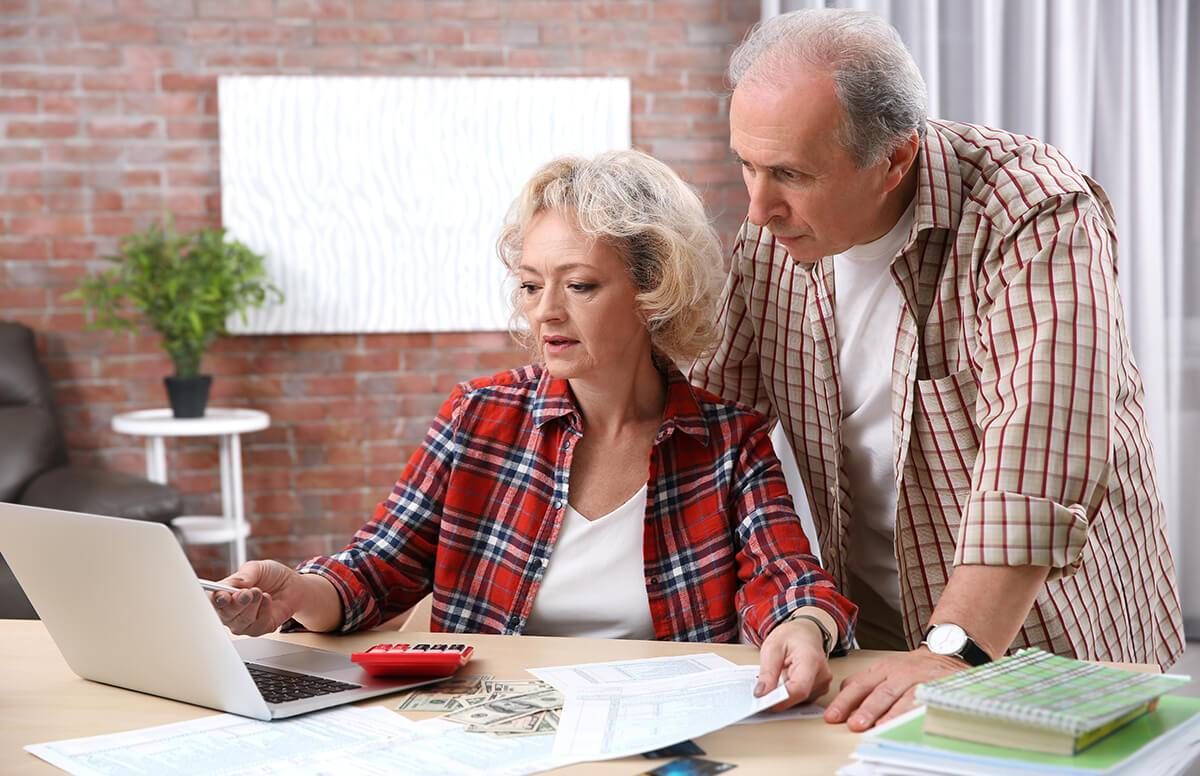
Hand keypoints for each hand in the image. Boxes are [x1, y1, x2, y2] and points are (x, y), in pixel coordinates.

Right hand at [209, 560, 306, 635]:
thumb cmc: (271, 576)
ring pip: (241, 622)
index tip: (223, 597)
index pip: (212, 600)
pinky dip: (264, 611)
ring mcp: (243, 623)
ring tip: (261, 592)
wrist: (292, 586)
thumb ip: (244, 575)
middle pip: (225, 614)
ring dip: (253, 606)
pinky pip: (257, 626)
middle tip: (248, 593)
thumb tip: (235, 585)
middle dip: (237, 603)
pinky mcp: (258, 630)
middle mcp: (230, 611)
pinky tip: (268, 601)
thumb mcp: (257, 568)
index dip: (215, 601)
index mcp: (224, 593)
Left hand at [754, 619, 832, 710]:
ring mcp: (823, 683)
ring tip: (778, 677)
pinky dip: (790, 694)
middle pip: (798, 697)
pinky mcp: (820, 689)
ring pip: (799, 700)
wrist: (806, 633)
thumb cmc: (791, 636)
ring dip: (784, 695)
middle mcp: (822, 674)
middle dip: (779, 697)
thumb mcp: (772, 648)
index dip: (781, 700)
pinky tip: (785, 681)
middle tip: (764, 690)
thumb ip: (767, 672)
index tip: (764, 703)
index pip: (799, 688)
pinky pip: (802, 699)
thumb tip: (761, 694)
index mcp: (811, 660)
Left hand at [824, 647, 967, 730]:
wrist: (946, 653)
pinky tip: (909, 725)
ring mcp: (919, 681)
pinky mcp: (936, 689)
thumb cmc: (912, 667)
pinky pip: (926, 704)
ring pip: (903, 699)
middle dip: (866, 710)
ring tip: (878, 728)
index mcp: (883, 669)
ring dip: (891, 715)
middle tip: (854, 725)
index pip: (860, 685)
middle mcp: (900, 674)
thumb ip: (865, 681)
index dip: (845, 701)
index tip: (832, 716)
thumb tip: (842, 693)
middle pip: (881, 693)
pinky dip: (917, 715)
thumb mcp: (886, 668)